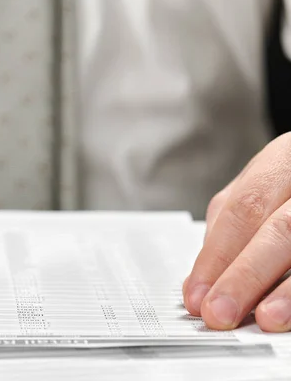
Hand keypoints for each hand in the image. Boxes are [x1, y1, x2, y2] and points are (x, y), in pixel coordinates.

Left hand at [183, 133, 290, 331]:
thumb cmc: (290, 189)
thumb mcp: (262, 190)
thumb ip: (228, 231)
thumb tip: (197, 284)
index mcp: (284, 160)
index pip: (243, 209)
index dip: (217, 256)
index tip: (197, 297)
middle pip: (278, 229)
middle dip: (244, 276)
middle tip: (219, 313)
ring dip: (286, 290)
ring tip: (264, 319)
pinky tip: (290, 314)